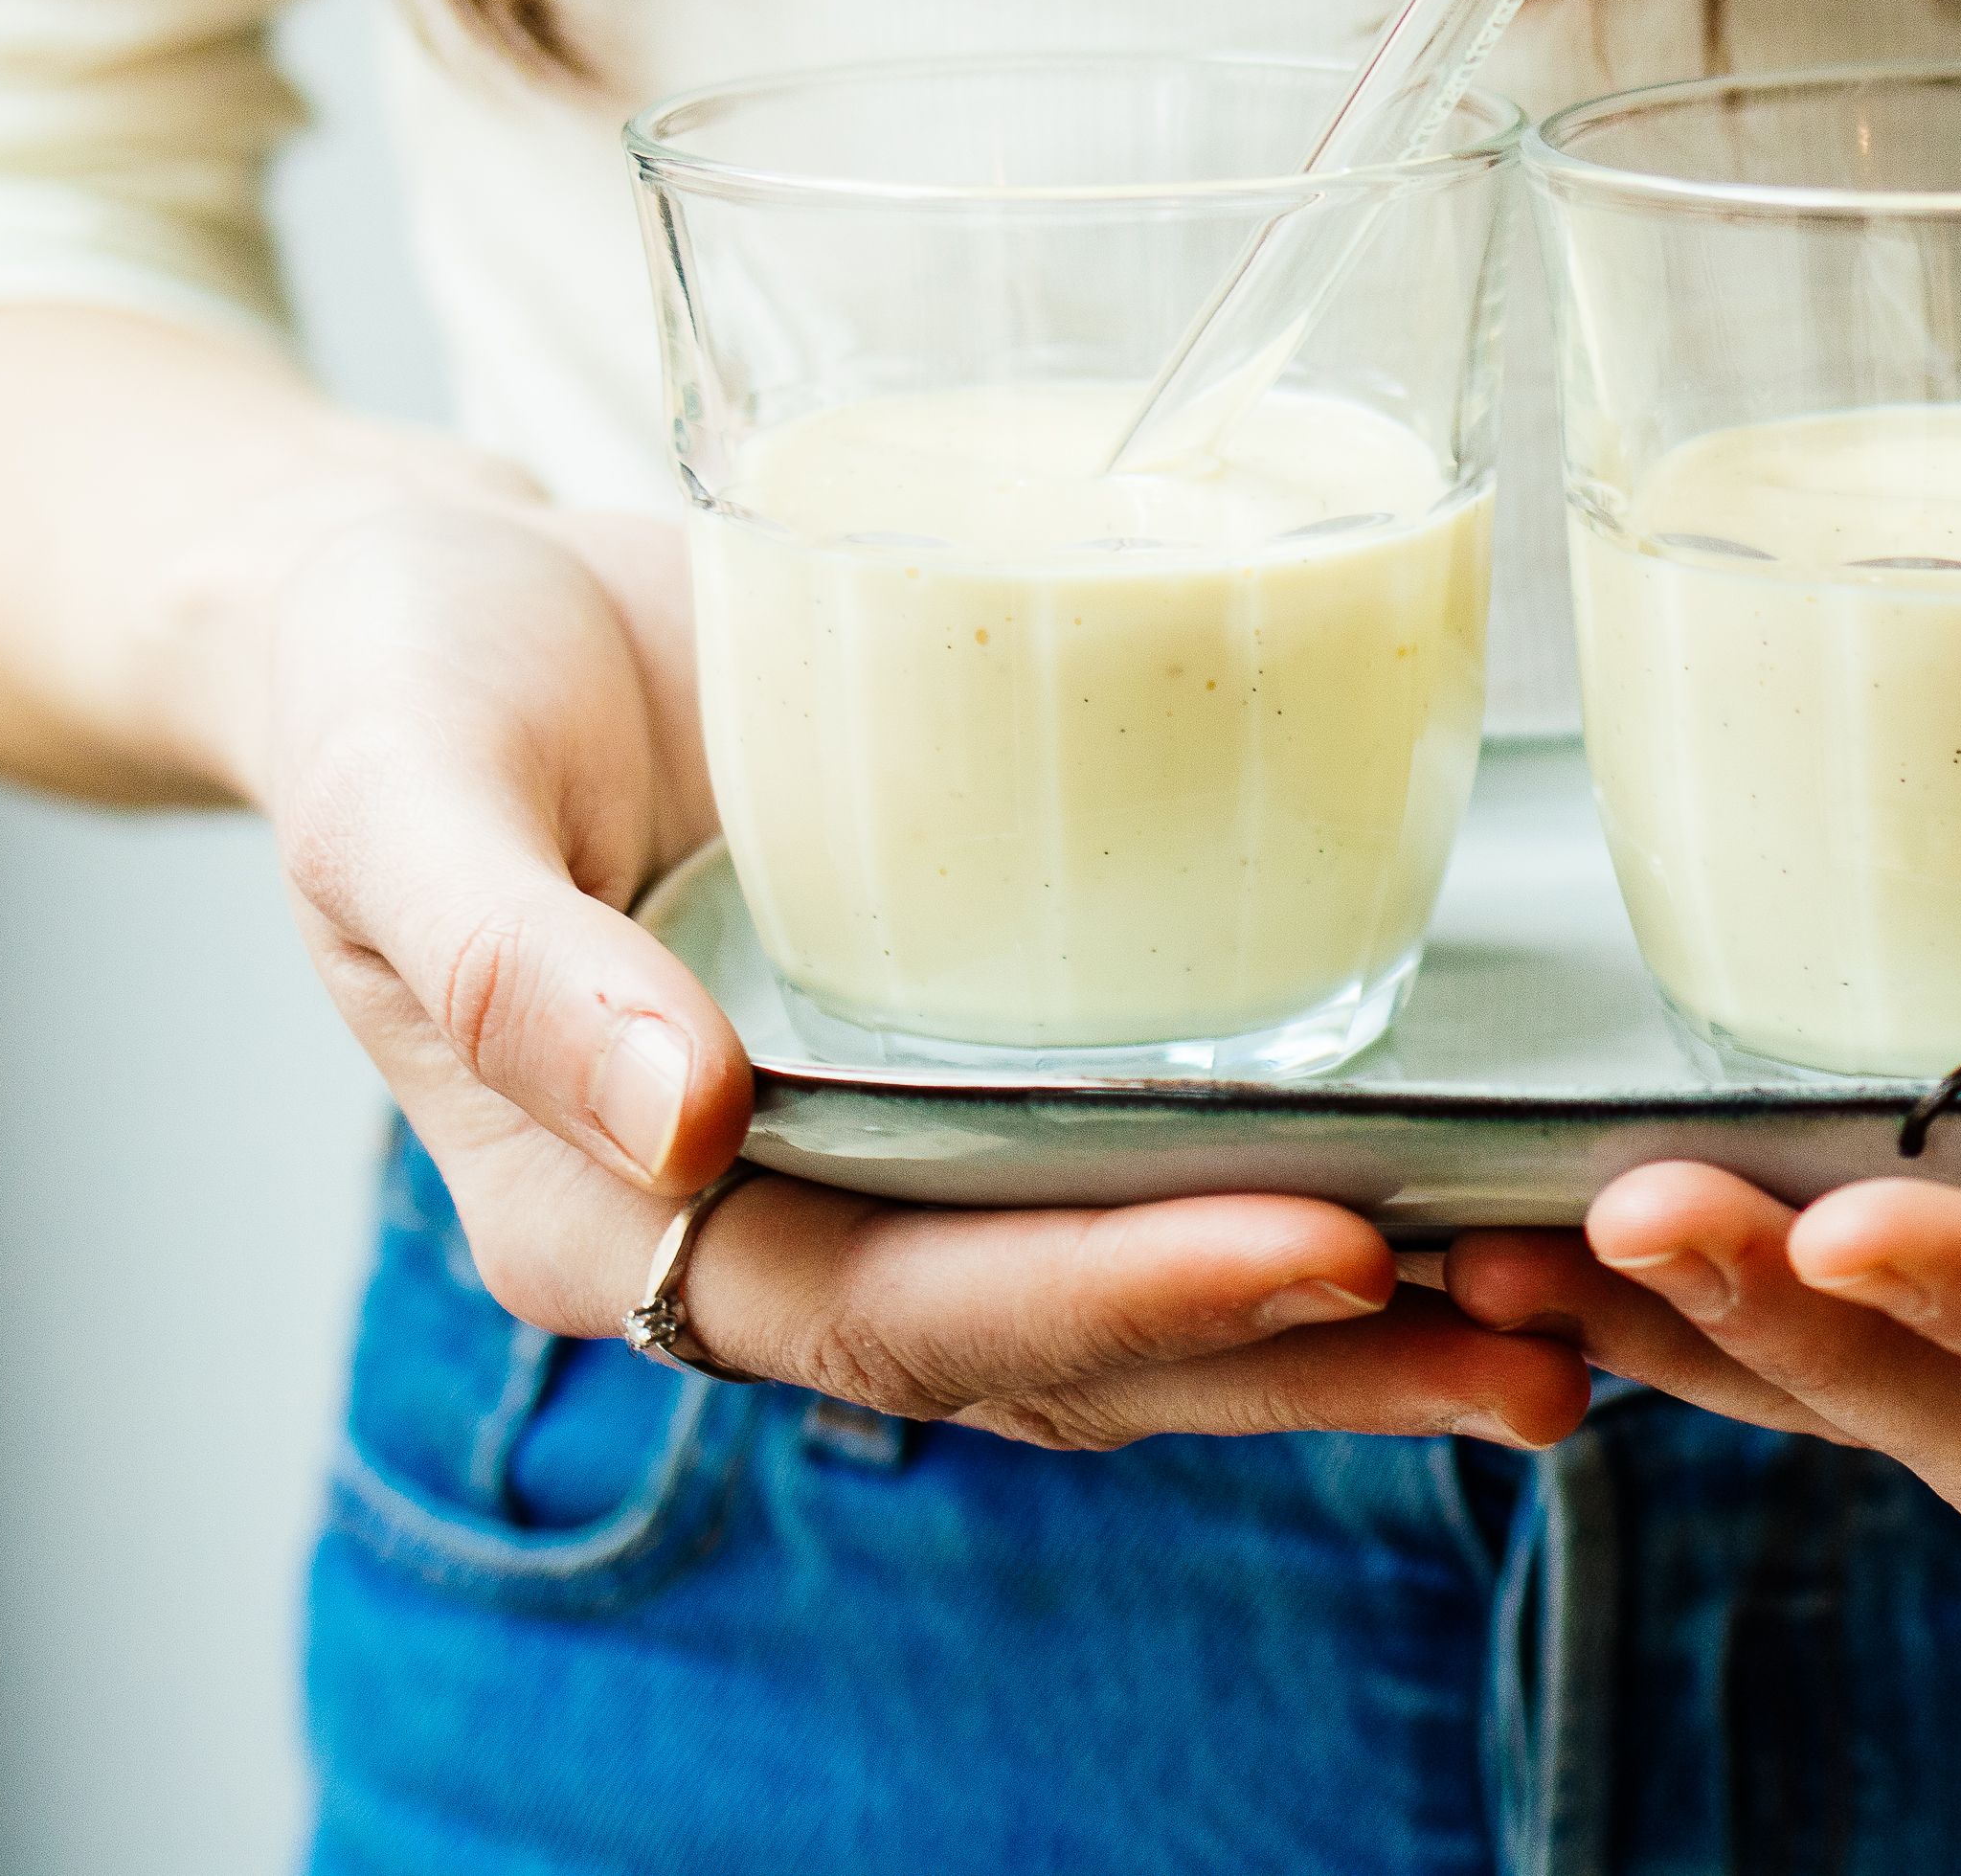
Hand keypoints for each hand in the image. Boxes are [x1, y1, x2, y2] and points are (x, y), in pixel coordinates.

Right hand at [251, 496, 1583, 1449]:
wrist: (431, 604)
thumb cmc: (393, 683)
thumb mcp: (406, 788)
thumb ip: (508, 961)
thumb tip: (679, 1128)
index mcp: (616, 1215)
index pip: (897, 1311)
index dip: (1110, 1296)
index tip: (1321, 1248)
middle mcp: (772, 1221)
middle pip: (1059, 1346)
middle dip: (1298, 1356)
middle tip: (1534, 1340)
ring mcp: (880, 1148)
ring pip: (1130, 1286)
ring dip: (1349, 1322)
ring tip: (1567, 1316)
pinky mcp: (968, 1057)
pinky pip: (1141, 1161)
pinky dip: (1306, 1192)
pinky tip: (1471, 1183)